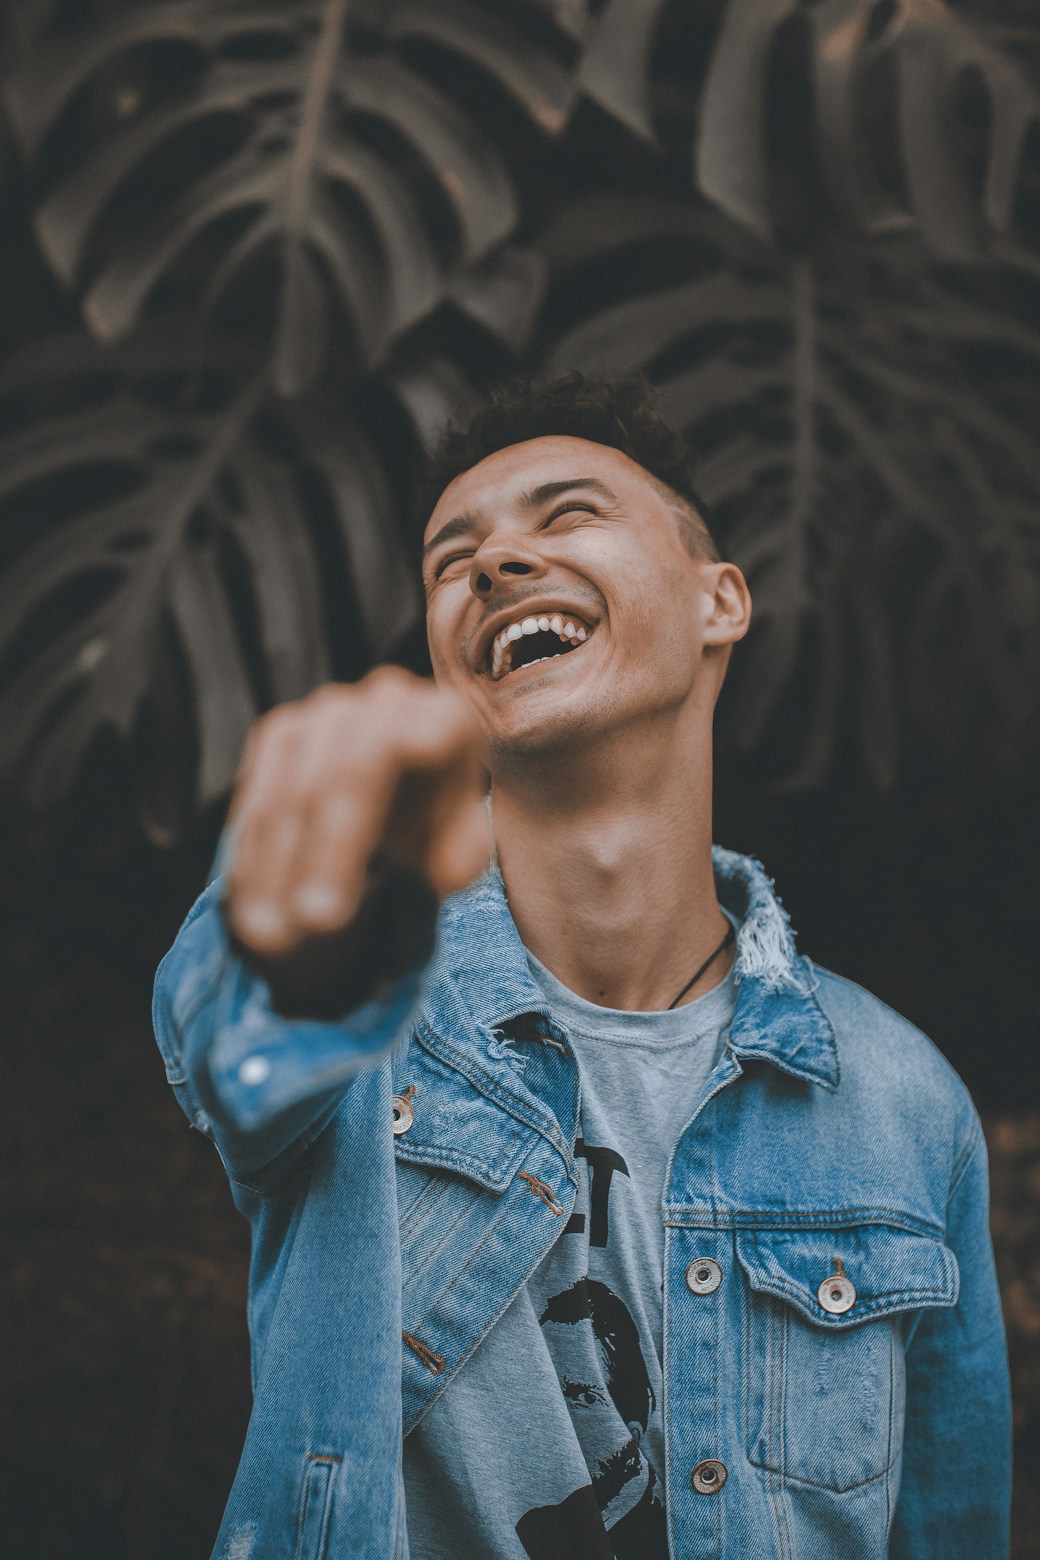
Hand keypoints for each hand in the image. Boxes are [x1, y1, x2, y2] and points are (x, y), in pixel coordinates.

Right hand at [222, 669, 489, 1016]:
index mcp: (442, 717)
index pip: (380, 760)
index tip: (328, 914)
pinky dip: (253, 856)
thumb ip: (460, 856)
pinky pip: (256, 797)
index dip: (343, 838)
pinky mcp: (284, 733)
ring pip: (286, 791)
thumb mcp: (461, 847)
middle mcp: (383, 699)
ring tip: (268, 939)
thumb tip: (446, 871)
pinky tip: (250, 907)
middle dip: (312, 858)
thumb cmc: (442, 826)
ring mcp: (328, 712)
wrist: (413, 796)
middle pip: (330, 775)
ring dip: (272, 868)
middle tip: (302, 929)